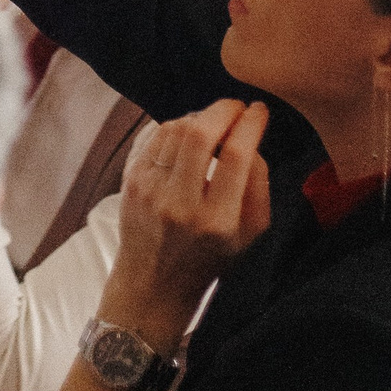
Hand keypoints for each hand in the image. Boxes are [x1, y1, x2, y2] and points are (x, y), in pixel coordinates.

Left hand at [96, 101, 272, 353]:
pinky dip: (176, 127)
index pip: (236, 156)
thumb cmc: (210, 257)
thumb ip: (259, 186)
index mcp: (217, 221)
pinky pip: (156, 136)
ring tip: (214, 123)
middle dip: (223, 110)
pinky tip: (189, 134)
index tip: (259, 111)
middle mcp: (180, 205)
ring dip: (200, 116)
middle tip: (236, 107)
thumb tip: (252, 141)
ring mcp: (150, 191)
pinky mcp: (131, 181)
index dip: (250, 124)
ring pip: (176, 129)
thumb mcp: (251, 234)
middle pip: (200, 133)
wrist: (153, 283)